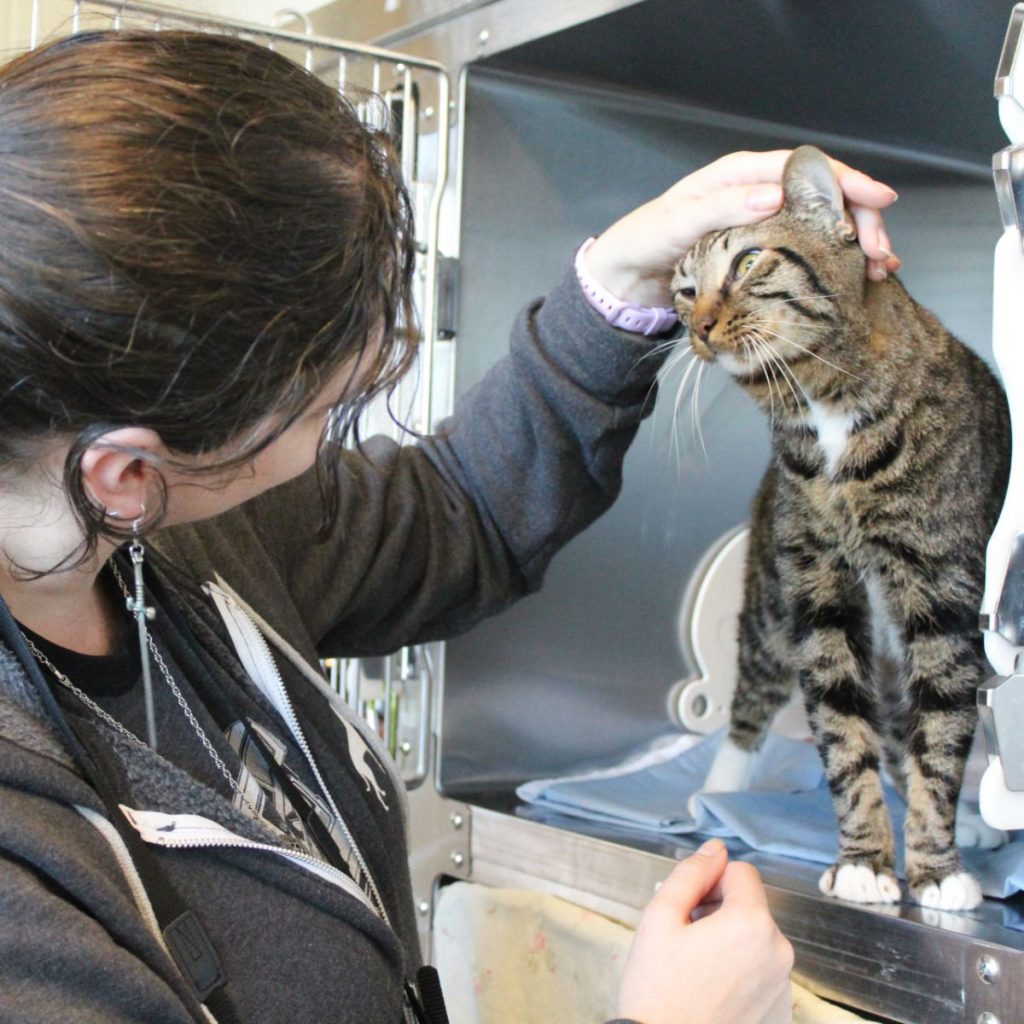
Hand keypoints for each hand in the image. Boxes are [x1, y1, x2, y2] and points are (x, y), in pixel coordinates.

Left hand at [585, 149, 899, 306]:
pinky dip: (834, 263)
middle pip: (823, 197)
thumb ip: (723, 207)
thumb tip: (774, 196)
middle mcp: (757, 193)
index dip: (844, 181)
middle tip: (881, 250)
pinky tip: (858, 278)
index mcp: (740, 174)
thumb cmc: (646, 240)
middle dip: (858, 220)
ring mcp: (763, 224)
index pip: (804, 168)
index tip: (878, 200)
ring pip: (822, 226)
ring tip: (880, 268)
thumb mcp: (678, 221)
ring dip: (854, 245)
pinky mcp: (763, 254)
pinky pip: (807, 252)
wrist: (627, 276)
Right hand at [616, 839, 793, 1023]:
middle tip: (685, 940)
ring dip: (729, 943)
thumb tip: (715, 850)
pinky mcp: (781, 1013)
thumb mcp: (660, 918)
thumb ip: (690, 874)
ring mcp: (784, 987)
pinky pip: (761, 973)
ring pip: (755, 940)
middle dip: (719, 912)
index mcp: (752, 923)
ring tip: (696, 969)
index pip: (741, 872)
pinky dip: (740, 974)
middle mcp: (779, 952)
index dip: (710, 881)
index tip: (689, 908)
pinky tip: (711, 992)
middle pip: (750, 906)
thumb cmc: (657, 990)